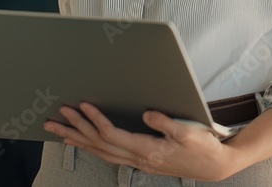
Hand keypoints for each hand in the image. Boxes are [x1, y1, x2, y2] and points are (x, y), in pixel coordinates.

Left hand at [44, 102, 239, 181]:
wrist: (215, 165)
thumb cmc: (203, 147)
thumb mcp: (188, 132)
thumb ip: (165, 123)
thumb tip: (145, 114)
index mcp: (148, 150)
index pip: (112, 134)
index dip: (95, 120)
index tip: (82, 105)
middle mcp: (139, 158)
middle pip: (99, 144)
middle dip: (75, 130)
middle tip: (56, 117)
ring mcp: (139, 162)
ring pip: (100, 151)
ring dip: (78, 140)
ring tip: (59, 130)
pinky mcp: (141, 160)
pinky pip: (109, 155)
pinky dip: (92, 148)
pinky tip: (83, 143)